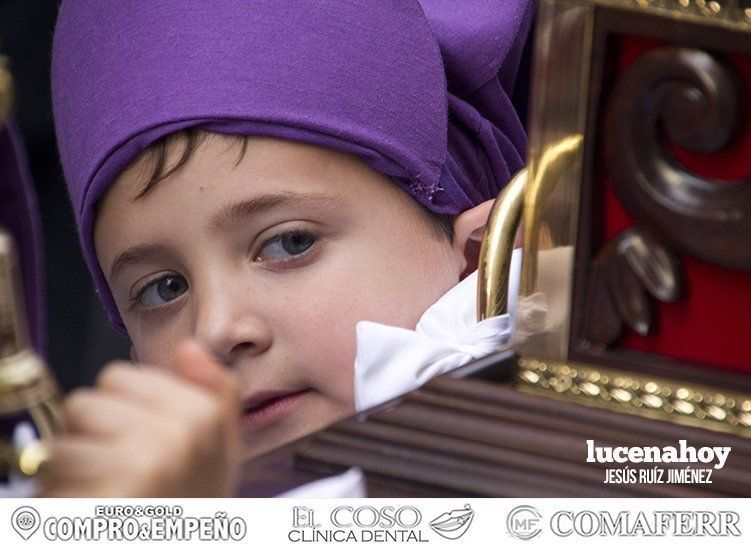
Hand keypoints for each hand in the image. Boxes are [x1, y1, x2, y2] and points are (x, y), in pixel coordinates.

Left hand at [40, 339, 240, 496]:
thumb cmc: (189, 507)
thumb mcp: (221, 451)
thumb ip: (216, 393)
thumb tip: (191, 348)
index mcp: (204, 415)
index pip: (120, 377)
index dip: (121, 409)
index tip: (140, 442)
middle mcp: (179, 434)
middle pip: (89, 400)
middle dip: (93, 434)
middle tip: (117, 471)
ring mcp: (144, 462)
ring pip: (66, 434)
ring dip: (73, 465)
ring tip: (103, 492)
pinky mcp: (108, 496)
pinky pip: (56, 466)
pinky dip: (61, 492)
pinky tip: (93, 507)